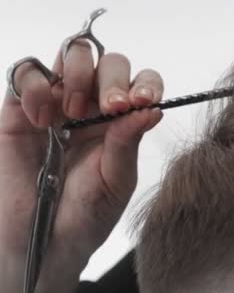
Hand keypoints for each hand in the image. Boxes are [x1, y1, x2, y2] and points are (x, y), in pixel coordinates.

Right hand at [0, 41, 162, 291]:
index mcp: (123, 121)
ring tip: (73, 112)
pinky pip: (26, 72)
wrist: (41, 241)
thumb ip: (128, 143)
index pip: (142, 82)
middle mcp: (93, 106)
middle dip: (114, 77)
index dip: (146, 83)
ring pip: (72, 54)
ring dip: (78, 74)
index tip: (143, 100)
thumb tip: (152, 110)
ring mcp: (57, 103)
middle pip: (110, 61)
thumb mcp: (116, 182)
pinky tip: (40, 117)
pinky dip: (36, 85)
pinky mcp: (19, 109)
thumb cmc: (86, 214)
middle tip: (112, 107)